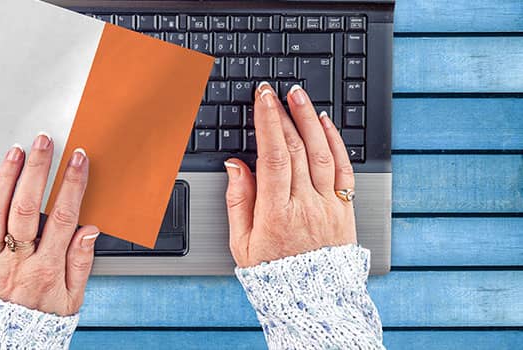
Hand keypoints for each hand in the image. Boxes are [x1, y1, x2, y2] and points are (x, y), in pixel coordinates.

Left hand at [0, 133, 98, 314]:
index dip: (71, 185)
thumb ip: (80, 263)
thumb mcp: (71, 300)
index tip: (77, 160)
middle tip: (43, 143)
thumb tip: (89, 230)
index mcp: (46, 270)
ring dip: (5, 178)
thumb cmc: (38, 322)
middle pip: (25, 208)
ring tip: (16, 152)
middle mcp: (16, 263)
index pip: (62, 218)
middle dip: (36, 170)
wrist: (1, 346)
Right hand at [224, 83, 356, 267]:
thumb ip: (238, 201)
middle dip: (283, 115)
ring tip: (299, 97)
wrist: (313, 298)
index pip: (273, 157)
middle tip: (274, 92)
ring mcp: (328, 205)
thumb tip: (235, 165)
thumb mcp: (242, 244)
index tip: (262, 100)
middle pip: (296, 149)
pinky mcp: (344, 207)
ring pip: (321, 153)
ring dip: (309, 120)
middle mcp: (305, 206)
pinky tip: (324, 123)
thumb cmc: (274, 272)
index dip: (268, 123)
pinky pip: (343, 168)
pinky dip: (334, 142)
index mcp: (276, 214)